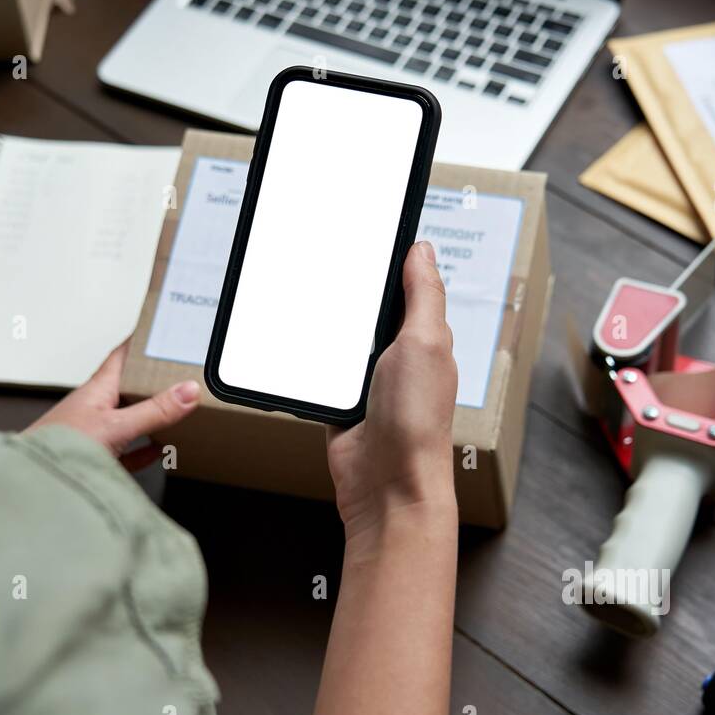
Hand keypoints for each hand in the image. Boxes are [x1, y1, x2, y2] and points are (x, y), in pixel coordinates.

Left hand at [27, 340, 199, 470]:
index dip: (139, 341)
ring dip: (148, 414)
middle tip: (174, 372)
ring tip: (172, 410)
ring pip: (127, 418)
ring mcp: (93, 433)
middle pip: (127, 386)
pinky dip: (142, 449)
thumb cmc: (59, 449)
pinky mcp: (95, 459)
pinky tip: (155, 451)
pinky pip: (125, 450)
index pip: (121, 355)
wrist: (34, 484)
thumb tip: (187, 390)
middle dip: (150, 379)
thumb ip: (154, 411)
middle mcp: (94, 407)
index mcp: (97, 390)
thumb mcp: (117, 426)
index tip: (156, 330)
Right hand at [326, 240, 458, 546]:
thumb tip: (423, 248)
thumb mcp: (425, 341)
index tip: (360, 229)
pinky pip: (317, 371)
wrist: (386, 485)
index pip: (405, 285)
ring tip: (296, 289)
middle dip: (346, 288)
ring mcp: (366, 381)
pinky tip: (289, 341)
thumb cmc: (417, 420)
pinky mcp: (339, 403)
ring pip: (338, 338)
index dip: (386, 259)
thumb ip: (423, 294)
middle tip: (318, 254)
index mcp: (425, 337)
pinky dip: (305, 360)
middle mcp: (398, 357)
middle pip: (366, 309)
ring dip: (323, 325)